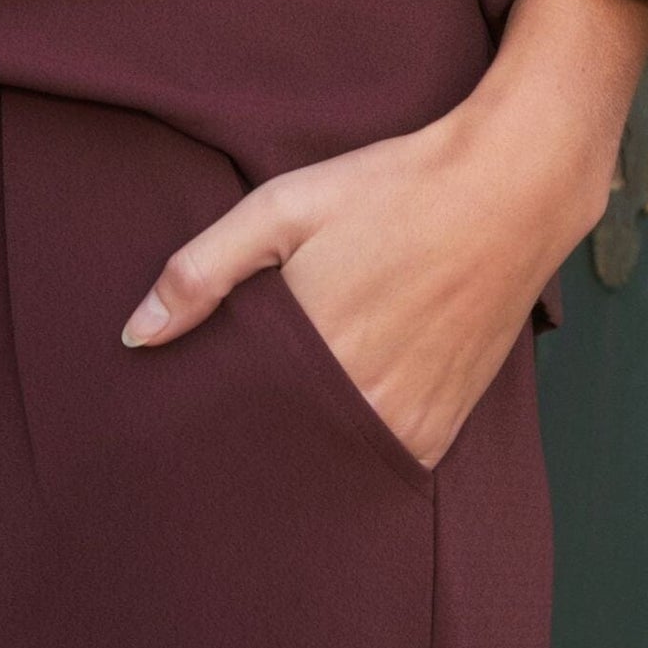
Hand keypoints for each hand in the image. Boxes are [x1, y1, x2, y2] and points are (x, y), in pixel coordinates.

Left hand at [119, 0, 647, 469]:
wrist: (512, 187)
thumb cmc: (392, 189)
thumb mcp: (282, 208)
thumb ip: (202, 271)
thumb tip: (135, 334)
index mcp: (312, 353)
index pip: (234, 422)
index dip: (208, 418)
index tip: (187, 411)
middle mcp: (364, 401)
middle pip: (281, 449)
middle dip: (252, 435)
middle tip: (233, 410)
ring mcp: (410, 420)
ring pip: (331, 461)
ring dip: (305, 445)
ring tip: (285, 410)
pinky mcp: (446, 426)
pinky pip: (382, 459)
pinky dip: (356, 444)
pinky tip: (341, 410)